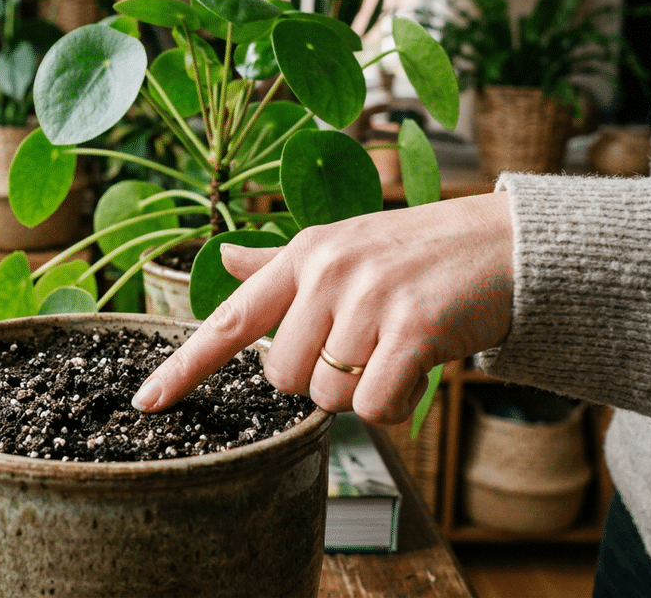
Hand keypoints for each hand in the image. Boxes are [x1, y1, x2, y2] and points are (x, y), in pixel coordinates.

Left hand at [131, 191, 514, 423]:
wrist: (504, 245)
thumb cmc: (417, 253)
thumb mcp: (341, 245)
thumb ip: (278, 263)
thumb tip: (223, 258)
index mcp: (303, 256)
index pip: (229, 319)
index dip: (184, 367)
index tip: (146, 402)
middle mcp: (327, 274)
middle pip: (283, 377)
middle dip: (319, 380)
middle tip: (362, 348)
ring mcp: (369, 298)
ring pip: (328, 396)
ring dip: (361, 392)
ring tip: (393, 352)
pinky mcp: (412, 328)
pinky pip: (373, 406)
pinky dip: (393, 406)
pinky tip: (413, 372)